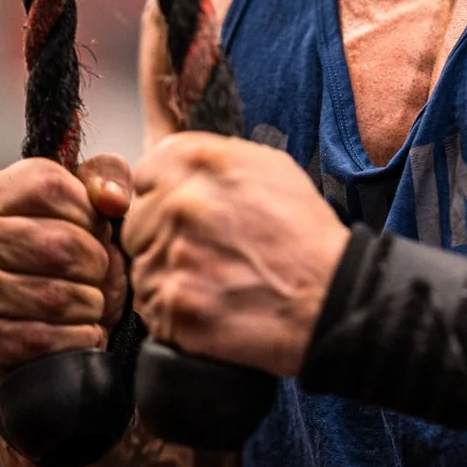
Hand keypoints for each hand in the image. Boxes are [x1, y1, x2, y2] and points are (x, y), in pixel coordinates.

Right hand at [0, 155, 131, 394]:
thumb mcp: (91, 205)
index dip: (90, 215)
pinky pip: (44, 339)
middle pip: (61, 246)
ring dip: (90, 306)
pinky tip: (77, 332)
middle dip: (97, 266)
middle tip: (95, 276)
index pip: (52, 188)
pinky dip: (77, 338)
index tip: (94, 233)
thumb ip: (107, 178)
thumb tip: (111, 200)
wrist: (40, 332)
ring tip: (86, 304)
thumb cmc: (72, 257)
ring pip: (57, 297)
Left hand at [122, 134, 347, 375]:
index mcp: (199, 163)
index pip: (143, 174)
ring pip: (141, 265)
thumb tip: (169, 159)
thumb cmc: (305, 236)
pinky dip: (173, 309)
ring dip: (167, 275)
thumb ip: (211, 157)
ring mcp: (174, 257)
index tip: (181, 214)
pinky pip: (150, 305)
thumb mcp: (270, 168)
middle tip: (203, 253)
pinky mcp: (173, 306)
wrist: (330, 299)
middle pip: (135, 222)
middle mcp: (181, 205)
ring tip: (212, 280)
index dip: (161, 196)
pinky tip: (209, 303)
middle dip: (160, 237)